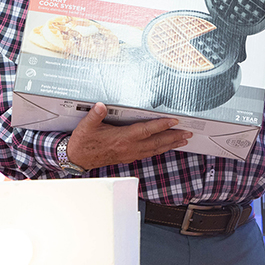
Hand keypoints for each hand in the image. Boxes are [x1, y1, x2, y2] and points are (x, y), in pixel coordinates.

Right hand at [66, 103, 191, 169]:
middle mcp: (129, 147)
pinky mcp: (128, 157)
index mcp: (122, 138)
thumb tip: (101, 106)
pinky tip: (165, 147)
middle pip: (156, 142)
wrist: (77, 159)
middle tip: (188, 133)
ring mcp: (129, 154)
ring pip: (154, 150)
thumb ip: (95, 115)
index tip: (174, 121)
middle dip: (173, 137)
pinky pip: (148, 154)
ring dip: (170, 145)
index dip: (161, 126)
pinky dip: (159, 150)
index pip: (146, 131)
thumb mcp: (86, 126)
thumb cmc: (83, 143)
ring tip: (183, 140)